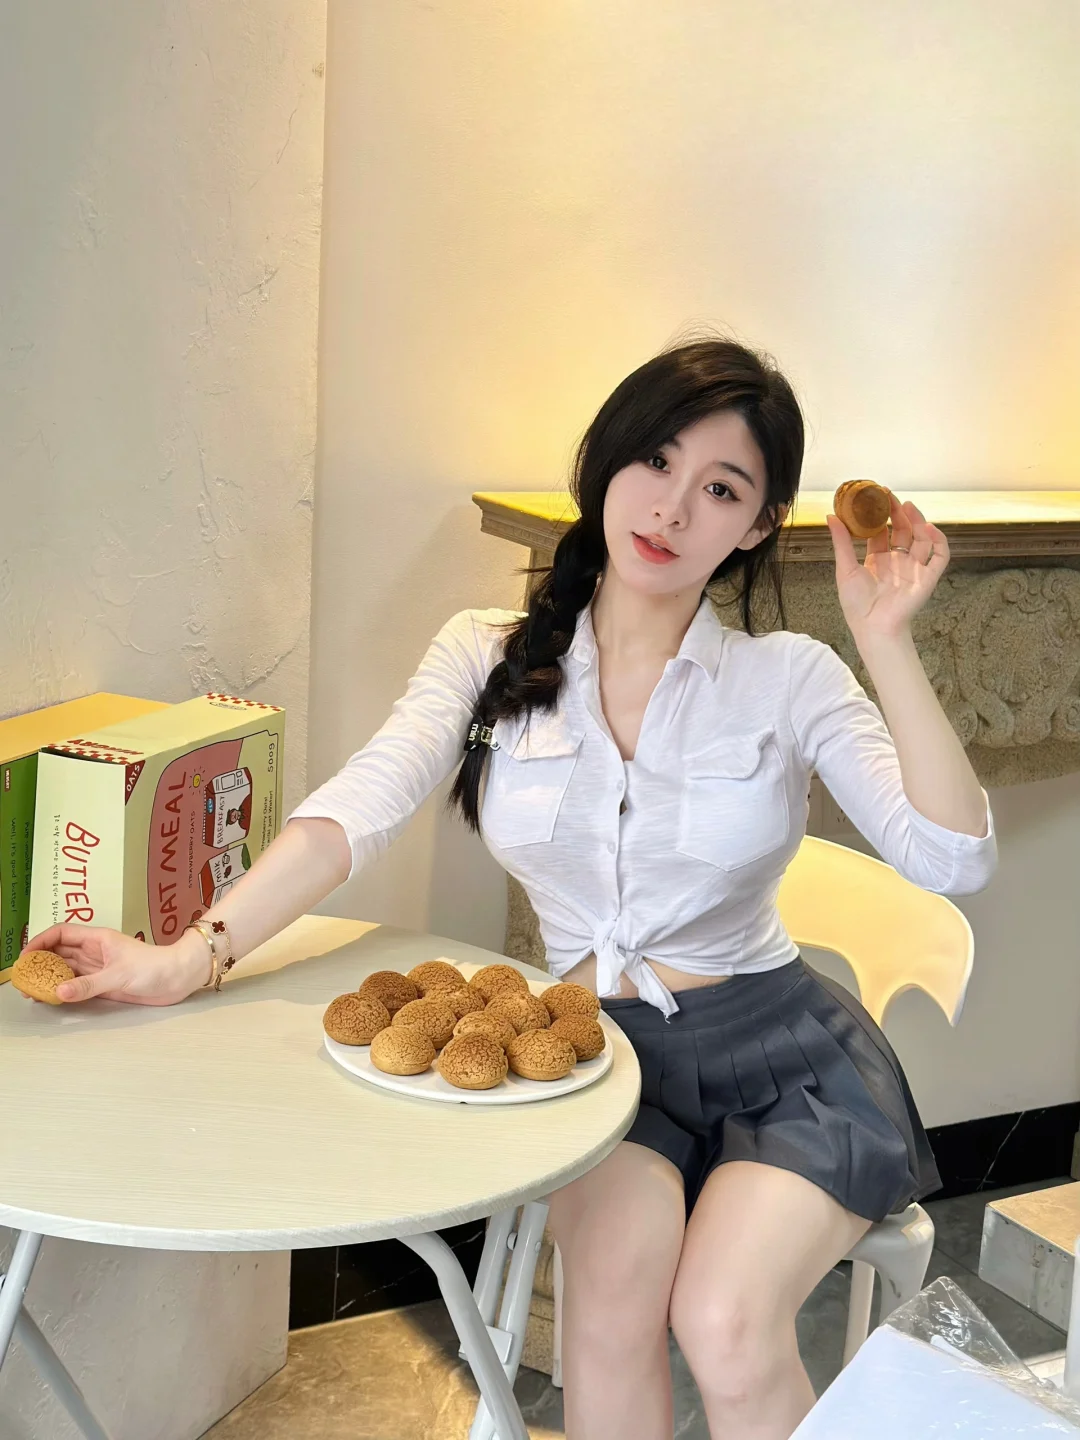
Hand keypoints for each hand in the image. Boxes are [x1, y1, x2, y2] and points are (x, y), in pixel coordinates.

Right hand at [19, 925, 211, 1004]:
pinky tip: (52, 997)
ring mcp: (99, 968)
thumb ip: (88, 984)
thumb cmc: (155, 967)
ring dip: (50, 977)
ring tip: (32, 991)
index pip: (61, 933)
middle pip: (60, 952)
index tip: (25, 957)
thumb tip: (58, 992)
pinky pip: (78, 984)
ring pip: (66, 969)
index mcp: (98, 938)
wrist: (179, 977)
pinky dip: (64, 989)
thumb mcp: (119, 975)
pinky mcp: (104, 984)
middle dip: (40, 962)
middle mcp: (95, 951)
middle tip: (23, 979)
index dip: (41, 941)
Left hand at [827, 495, 947, 641]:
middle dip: (897, 513)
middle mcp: (897, 562)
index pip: (881, 532)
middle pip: (902, 531)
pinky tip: (928, 527)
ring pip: (921, 539)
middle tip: (890, 496)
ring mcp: (914, 569)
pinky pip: (940, 556)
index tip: (875, 498)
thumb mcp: (845, 568)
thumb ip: (841, 542)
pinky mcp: (928, 577)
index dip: (879, 516)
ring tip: (908, 506)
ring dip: (917, 521)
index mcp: (877, 561)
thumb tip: (831, 516)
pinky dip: (938, 540)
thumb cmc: (857, 605)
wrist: (874, 627)